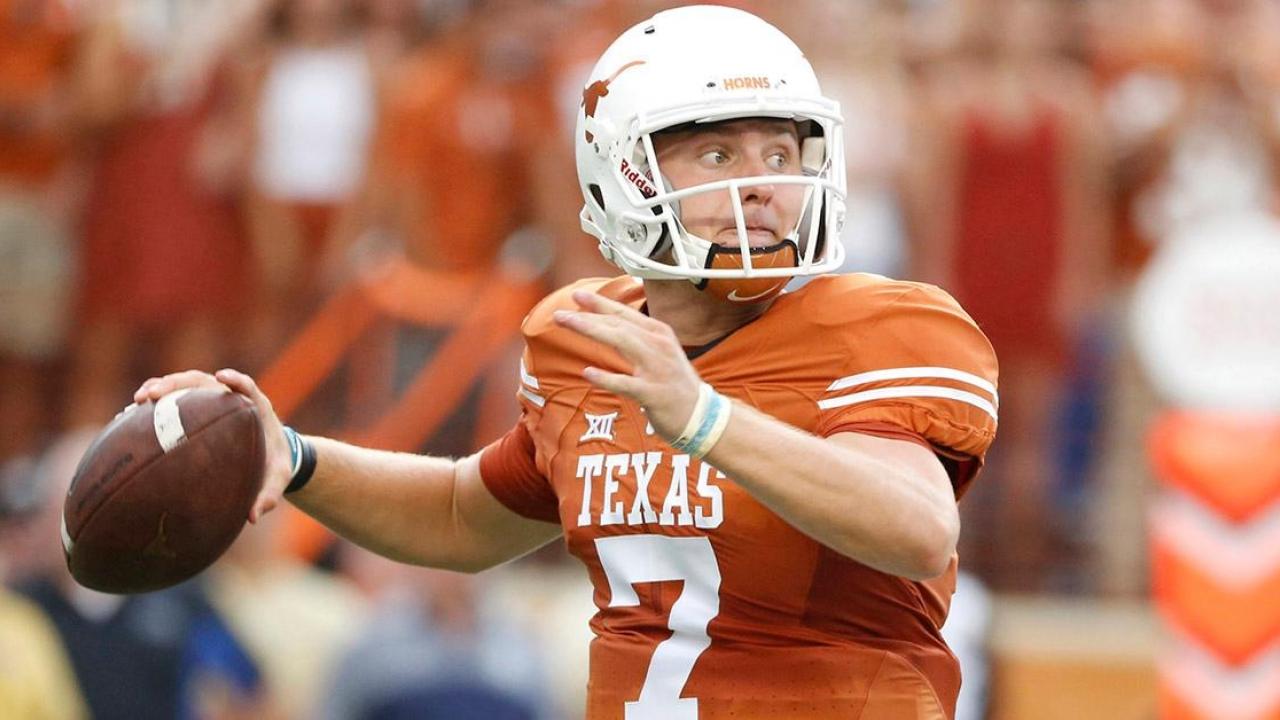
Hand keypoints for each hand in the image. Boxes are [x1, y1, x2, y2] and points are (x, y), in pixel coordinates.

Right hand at [133, 369, 292, 523]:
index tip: (222, 378)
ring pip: (184, 386)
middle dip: (177, 383)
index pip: (246, 386)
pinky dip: (154, 406)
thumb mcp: (278, 479)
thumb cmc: (275, 463)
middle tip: (153, 393)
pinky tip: (129, 418)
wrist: (272, 455)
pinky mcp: (198, 408)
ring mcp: (211, 400)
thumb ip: (270, 495)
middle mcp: (230, 397)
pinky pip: (174, 401)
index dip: (235, 380)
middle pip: (203, 381)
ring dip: (160, 388)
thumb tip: (252, 517)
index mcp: (255, 407)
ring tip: (137, 400)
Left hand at [552, 290, 702, 439]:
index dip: (600, 303)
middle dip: (587, 316)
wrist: (703, 416)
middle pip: (618, 324)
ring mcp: (657, 369)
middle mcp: (658, 346)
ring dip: (592, 331)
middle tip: (559, 314)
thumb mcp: (661, 353)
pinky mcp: (654, 394)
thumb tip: (609, 327)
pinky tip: (588, 372)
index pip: (624, 314)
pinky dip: (607, 378)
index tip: (576, 295)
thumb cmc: (675, 385)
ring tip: (568, 325)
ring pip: (621, 342)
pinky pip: (627, 384)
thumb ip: (637, 339)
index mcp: (659, 334)